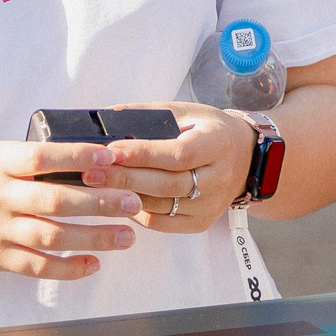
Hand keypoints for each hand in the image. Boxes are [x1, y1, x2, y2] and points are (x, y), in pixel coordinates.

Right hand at [0, 140, 141, 280]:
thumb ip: (25, 160)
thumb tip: (79, 156)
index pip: (42, 157)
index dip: (77, 157)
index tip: (110, 156)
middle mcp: (0, 196)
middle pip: (56, 199)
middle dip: (100, 201)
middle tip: (134, 202)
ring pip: (52, 235)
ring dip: (94, 237)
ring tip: (127, 237)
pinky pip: (35, 266)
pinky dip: (67, 268)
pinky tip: (93, 264)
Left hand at [98, 104, 256, 234]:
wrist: (245, 158)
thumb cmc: (207, 130)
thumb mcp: (186, 113)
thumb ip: (148, 116)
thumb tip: (104, 119)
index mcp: (218, 143)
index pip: (178, 154)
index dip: (143, 154)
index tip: (110, 151)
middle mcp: (220, 178)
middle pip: (167, 184)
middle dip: (125, 178)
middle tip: (90, 173)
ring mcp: (212, 205)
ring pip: (162, 206)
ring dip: (125, 197)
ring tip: (96, 188)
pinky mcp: (201, 223)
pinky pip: (163, 223)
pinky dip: (137, 212)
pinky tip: (117, 201)